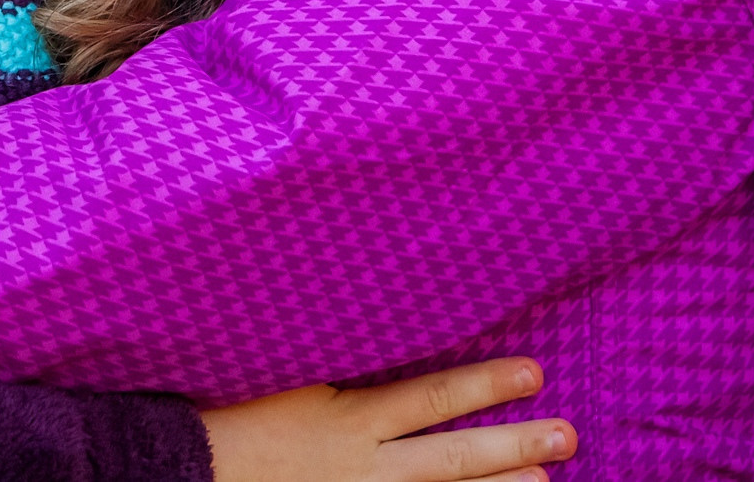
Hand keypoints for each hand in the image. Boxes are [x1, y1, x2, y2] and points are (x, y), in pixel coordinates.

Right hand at [198, 358, 575, 481]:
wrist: (187, 465)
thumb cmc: (228, 406)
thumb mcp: (276, 361)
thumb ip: (324, 338)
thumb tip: (368, 290)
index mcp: (345, 414)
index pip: (428, 398)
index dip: (483, 386)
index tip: (532, 372)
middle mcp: (361, 463)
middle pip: (452, 456)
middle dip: (513, 445)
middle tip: (566, 434)